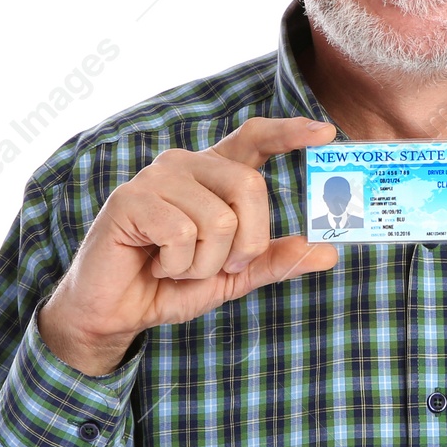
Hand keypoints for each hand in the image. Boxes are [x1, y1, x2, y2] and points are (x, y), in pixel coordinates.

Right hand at [38, 115, 340, 373]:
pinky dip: (178, 265)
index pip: (255, 138)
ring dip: (205, 263)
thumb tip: (329, 252)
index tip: (326, 132)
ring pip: (219, 219)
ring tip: (176, 266)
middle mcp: (186, 165)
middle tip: (219, 266)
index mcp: (213, 175)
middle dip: (247, 243)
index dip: (289, 132)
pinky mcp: (130, 199)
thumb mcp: (234, 276)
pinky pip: (183, 234)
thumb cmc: (170, 286)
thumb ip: (276, 260)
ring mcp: (156, 177)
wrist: (116, 314)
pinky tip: (155, 263)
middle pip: (251, 186)